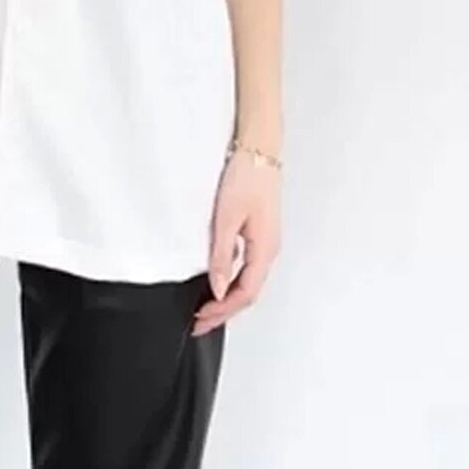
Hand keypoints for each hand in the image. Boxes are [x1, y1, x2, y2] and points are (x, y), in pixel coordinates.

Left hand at [192, 150, 281, 336]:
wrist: (259, 147)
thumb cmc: (247, 176)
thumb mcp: (226, 218)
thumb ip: (222, 256)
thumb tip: (218, 289)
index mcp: (265, 249)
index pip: (244, 294)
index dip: (222, 312)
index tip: (200, 319)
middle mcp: (269, 248)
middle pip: (248, 292)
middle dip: (224, 310)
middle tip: (199, 322)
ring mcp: (265, 240)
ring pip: (248, 279)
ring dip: (227, 296)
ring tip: (205, 306)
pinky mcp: (259, 230)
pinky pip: (247, 264)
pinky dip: (231, 278)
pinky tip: (216, 277)